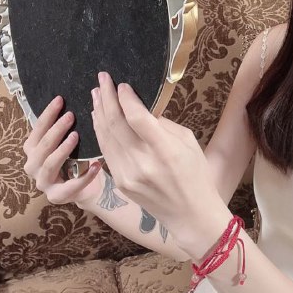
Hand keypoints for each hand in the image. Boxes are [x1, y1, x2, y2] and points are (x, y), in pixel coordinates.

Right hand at [23, 96, 102, 205]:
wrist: (87, 188)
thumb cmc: (77, 158)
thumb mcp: (69, 140)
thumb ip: (67, 125)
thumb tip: (85, 95)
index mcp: (33, 151)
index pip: (37, 130)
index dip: (47, 115)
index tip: (60, 99)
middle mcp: (33, 166)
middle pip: (41, 147)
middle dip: (55, 130)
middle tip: (71, 116)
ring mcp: (43, 183)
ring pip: (49, 165)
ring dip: (62, 149)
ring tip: (76, 136)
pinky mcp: (56, 196)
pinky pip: (69, 187)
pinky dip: (84, 176)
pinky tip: (97, 165)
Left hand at [91, 72, 224, 243]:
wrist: (191, 214)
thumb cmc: (195, 174)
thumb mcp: (188, 141)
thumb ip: (162, 124)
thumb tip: (141, 109)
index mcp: (165, 150)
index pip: (137, 117)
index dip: (126, 98)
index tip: (122, 84)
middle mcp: (142, 163)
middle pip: (116, 124)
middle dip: (108, 98)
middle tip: (102, 79)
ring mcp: (128, 174)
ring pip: (106, 137)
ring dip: (99, 113)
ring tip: (97, 94)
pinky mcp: (121, 182)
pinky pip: (107, 151)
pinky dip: (101, 132)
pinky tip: (99, 119)